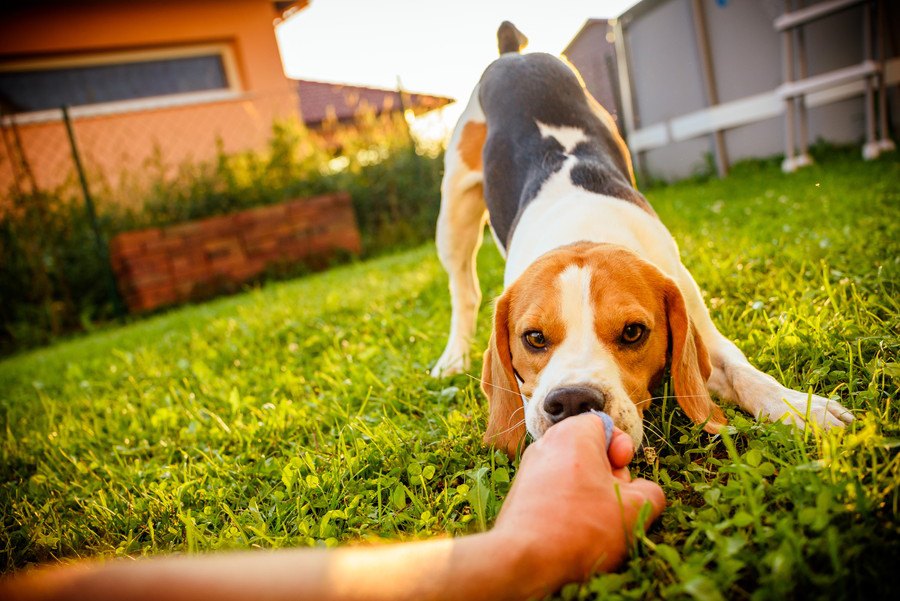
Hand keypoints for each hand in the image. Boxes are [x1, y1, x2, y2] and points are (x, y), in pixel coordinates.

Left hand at [492, 413, 664, 587]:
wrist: (524, 560)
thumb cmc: (580, 528)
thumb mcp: (636, 510)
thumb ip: (650, 492)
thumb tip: (642, 493)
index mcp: (571, 435)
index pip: (603, 423)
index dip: (622, 446)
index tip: (623, 470)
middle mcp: (545, 446)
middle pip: (589, 452)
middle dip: (609, 477)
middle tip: (614, 503)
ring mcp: (529, 472)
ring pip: (574, 477)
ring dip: (592, 498)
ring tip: (596, 525)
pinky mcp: (521, 498)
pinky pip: (556, 495)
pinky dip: (570, 510)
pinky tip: (575, 535)